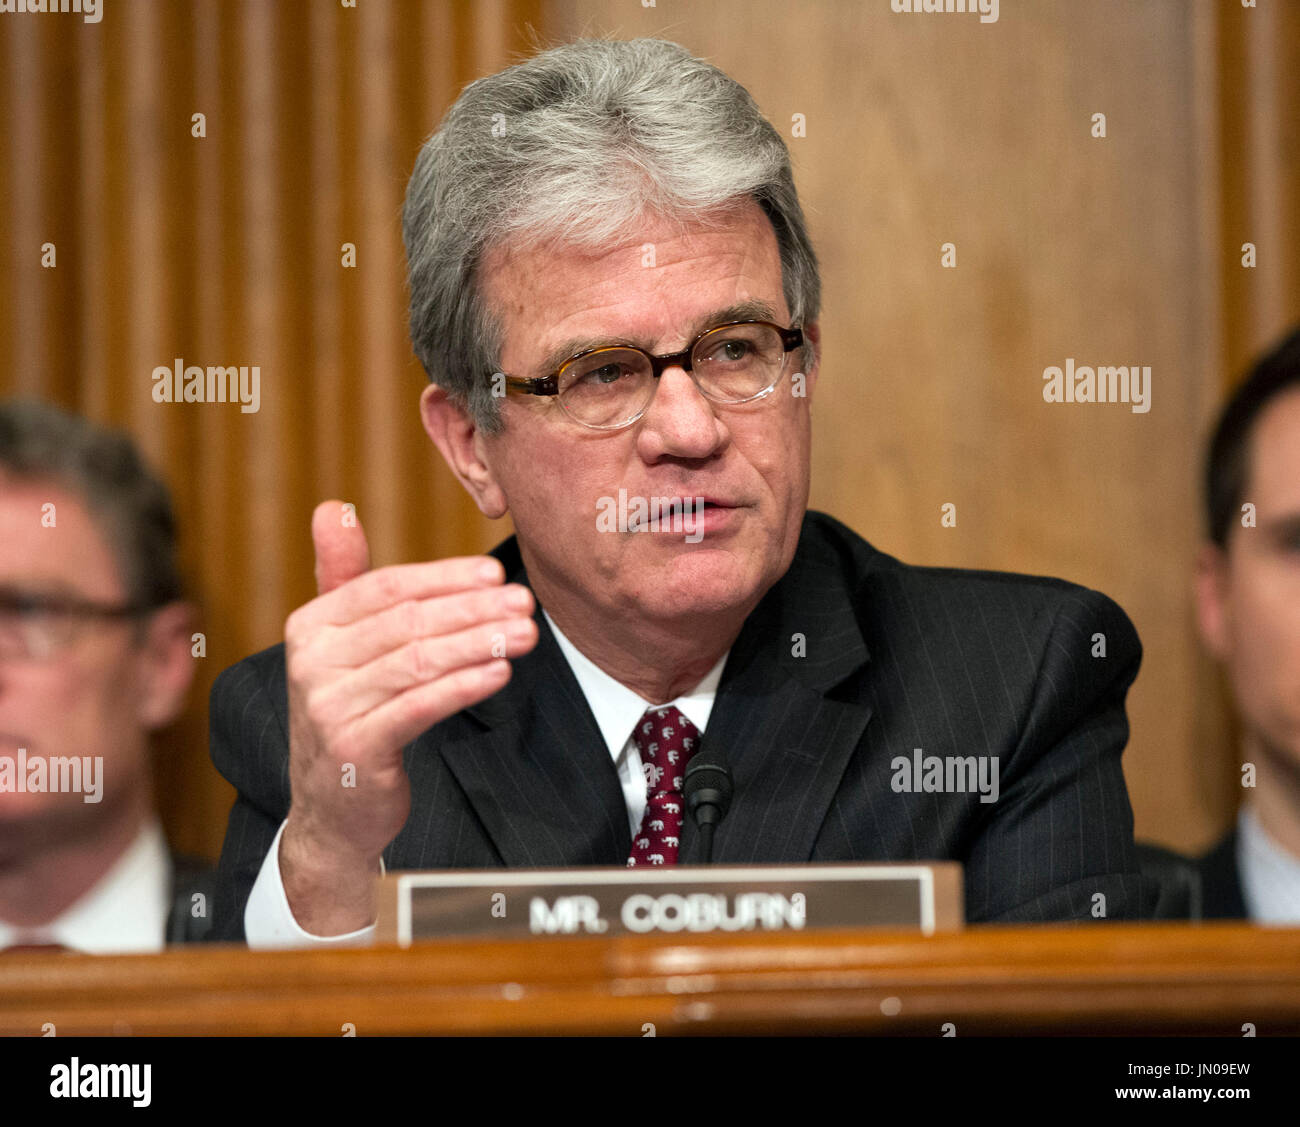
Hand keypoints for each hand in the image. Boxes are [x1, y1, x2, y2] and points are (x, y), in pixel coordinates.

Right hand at [279, 501, 536, 933]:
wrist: (333, 810)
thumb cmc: (351, 714)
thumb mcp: (339, 645)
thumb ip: (343, 578)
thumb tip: (335, 508)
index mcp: (310, 626)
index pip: (386, 587)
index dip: (445, 577)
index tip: (496, 574)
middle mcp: (310, 663)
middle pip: (407, 622)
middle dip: (473, 609)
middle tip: (524, 603)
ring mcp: (328, 708)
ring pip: (418, 661)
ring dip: (479, 642)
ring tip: (525, 634)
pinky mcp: (354, 749)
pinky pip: (420, 706)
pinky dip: (463, 685)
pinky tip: (500, 672)